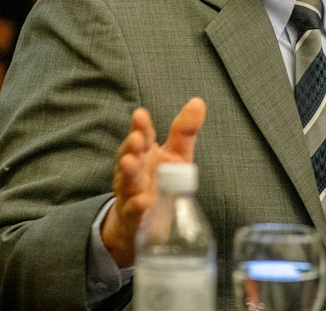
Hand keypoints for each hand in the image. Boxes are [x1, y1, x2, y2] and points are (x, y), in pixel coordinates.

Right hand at [101, 98, 205, 266]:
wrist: (143, 223)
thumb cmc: (160, 182)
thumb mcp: (176, 156)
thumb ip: (185, 131)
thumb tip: (198, 102)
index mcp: (144, 154)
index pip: (141, 137)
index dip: (140, 126)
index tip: (140, 114)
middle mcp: (134, 172)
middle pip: (130, 157)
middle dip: (131, 147)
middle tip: (136, 138)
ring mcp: (131, 195)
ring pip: (126, 183)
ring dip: (128, 173)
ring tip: (129, 163)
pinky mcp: (133, 219)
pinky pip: (132, 212)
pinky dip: (135, 207)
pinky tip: (142, 202)